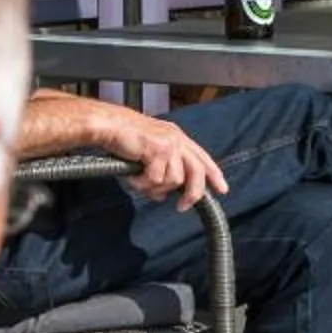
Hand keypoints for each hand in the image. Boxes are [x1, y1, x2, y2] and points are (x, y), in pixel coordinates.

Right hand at [100, 112, 226, 209]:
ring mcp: (169, 144)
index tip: (222, 190)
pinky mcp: (158, 150)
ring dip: (155, 187)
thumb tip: (163, 195)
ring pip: (174, 180)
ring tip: (139, 181)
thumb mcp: (150, 152)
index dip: (214, 174)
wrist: (108, 125)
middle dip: (193, 193)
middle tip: (182, 207)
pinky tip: (133, 178)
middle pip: (197, 171)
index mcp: (178, 138)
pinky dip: (143, 184)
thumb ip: (162, 170)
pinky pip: (157, 180)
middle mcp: (177, 139)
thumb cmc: (124, 138)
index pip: (202, 158)